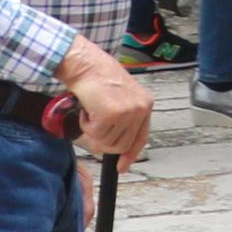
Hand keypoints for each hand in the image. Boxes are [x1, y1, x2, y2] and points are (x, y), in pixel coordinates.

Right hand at [54, 38, 154, 169]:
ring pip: (107, 142)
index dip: (131, 155)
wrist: (87, 64)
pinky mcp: (112, 114)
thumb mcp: (120, 99)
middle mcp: (141, 108)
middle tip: (93, 127)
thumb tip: (115, 147)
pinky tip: (87, 110)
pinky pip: (95, 134)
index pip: (141, 137)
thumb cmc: (98, 78)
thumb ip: (123, 120)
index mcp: (145, 104)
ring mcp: (128, 112)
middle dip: (103, 141)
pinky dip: (86, 125)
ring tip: (92, 111)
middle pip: (121, 145)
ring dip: (93, 131)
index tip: (122, 167)